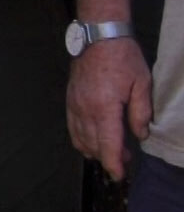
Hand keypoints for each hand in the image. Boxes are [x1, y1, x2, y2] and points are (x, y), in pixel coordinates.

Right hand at [69, 37, 151, 180]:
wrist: (98, 35)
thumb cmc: (123, 57)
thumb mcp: (142, 83)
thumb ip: (141, 112)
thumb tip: (140, 135)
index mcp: (105, 107)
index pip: (108, 144)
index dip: (114, 163)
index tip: (119, 176)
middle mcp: (85, 109)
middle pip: (93, 145)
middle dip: (108, 158)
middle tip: (126, 160)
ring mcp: (74, 104)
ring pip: (79, 138)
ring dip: (94, 150)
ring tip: (111, 151)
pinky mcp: (70, 99)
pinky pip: (72, 126)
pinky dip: (80, 138)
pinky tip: (91, 140)